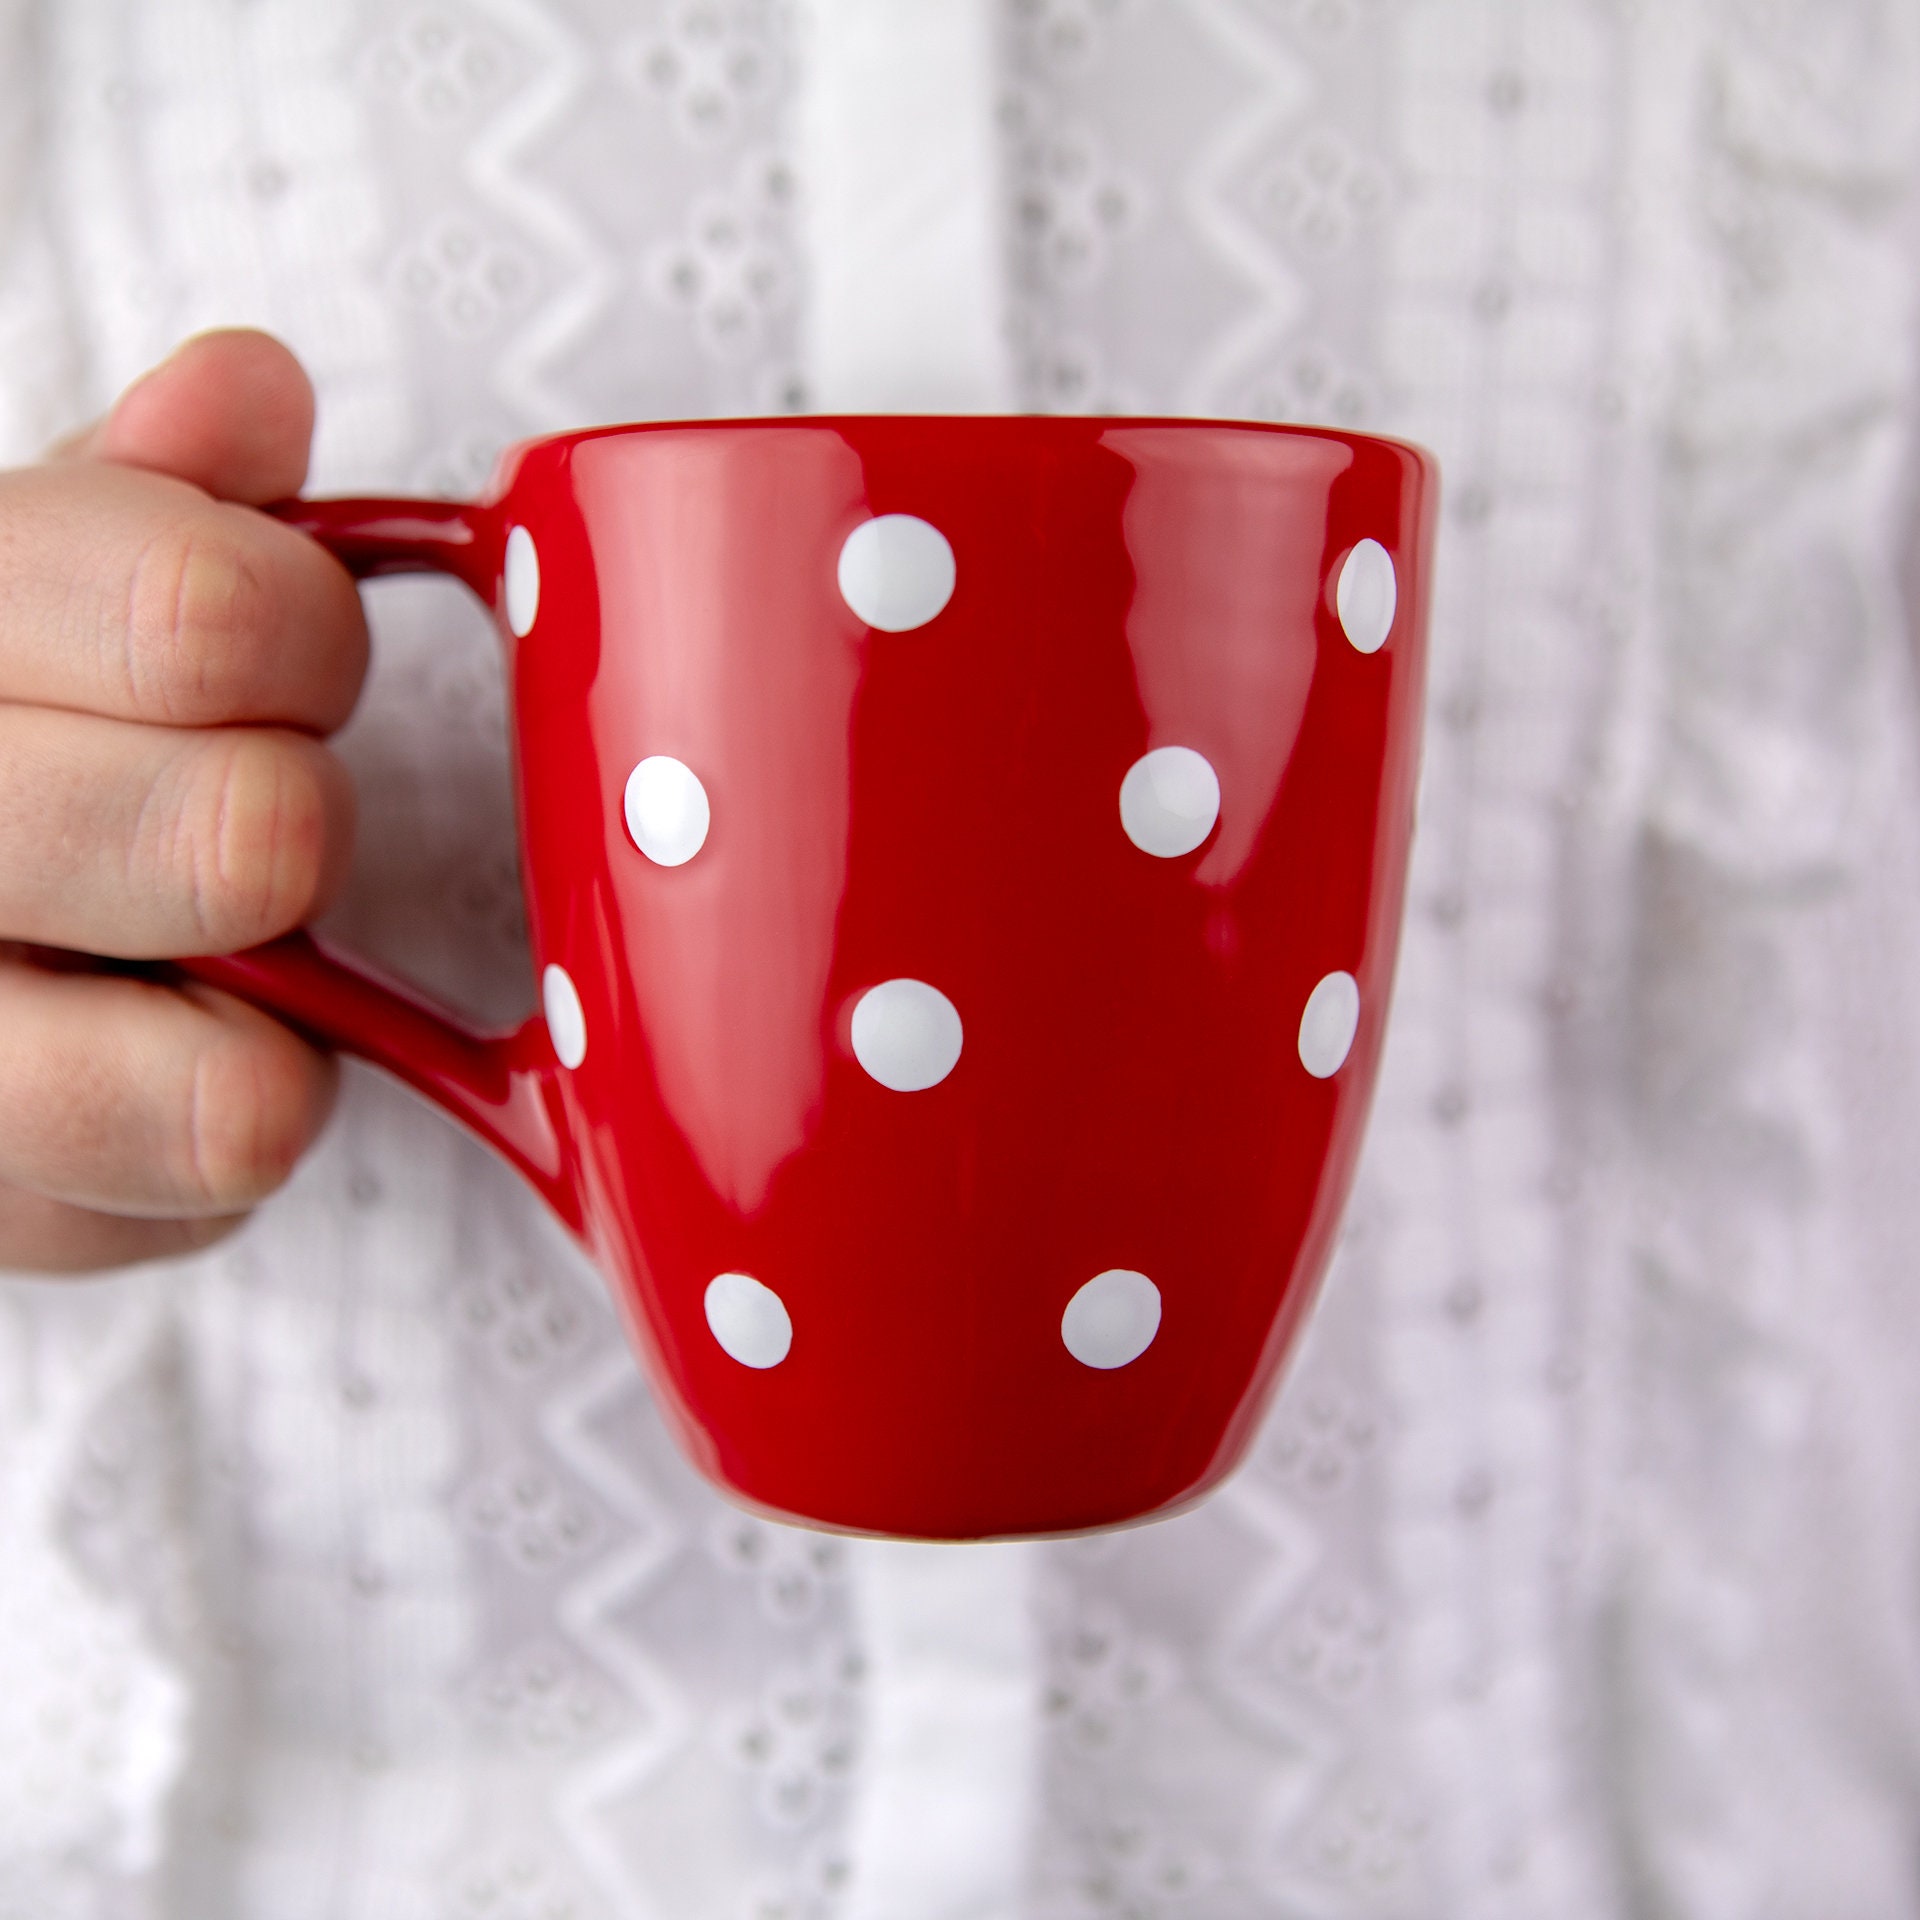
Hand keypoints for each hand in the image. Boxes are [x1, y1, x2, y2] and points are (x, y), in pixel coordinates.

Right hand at [0, 330, 367, 1271]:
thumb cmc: (12, 720)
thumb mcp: (45, 574)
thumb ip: (149, 499)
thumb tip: (246, 392)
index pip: (206, 616)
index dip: (300, 632)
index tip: (282, 651)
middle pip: (252, 839)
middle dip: (296, 813)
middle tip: (252, 808)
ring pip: (232, 1093)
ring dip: (281, 1003)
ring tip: (217, 947)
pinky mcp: (5, 1208)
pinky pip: (220, 1183)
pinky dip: (237, 1115)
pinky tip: (174, 1046)